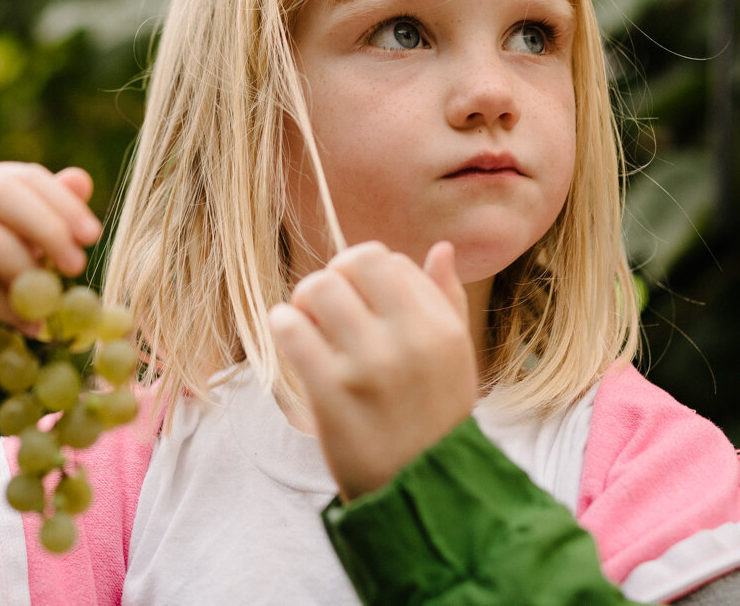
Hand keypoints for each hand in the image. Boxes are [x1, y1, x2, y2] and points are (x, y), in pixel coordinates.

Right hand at [0, 163, 100, 360]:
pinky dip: (11, 310)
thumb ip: (40, 212)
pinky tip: (33, 326)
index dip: (61, 201)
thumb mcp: (5, 243)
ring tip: (55, 302)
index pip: (18, 176)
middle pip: (0, 195)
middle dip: (48, 227)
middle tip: (79, 264)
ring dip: (30, 273)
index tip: (93, 234)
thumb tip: (82, 181)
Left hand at [269, 240, 476, 500]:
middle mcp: (408, 340)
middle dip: (331, 281)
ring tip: (310, 327)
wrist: (419, 491)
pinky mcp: (330, 394)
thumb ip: (447, 300)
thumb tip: (441, 248)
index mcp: (439, 327)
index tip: (360, 301)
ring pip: (315, 289)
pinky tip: (293, 342)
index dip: (363, 274)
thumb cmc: (435, 417)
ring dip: (304, 303)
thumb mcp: (456, 358)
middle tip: (329, 310)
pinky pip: (290, 329)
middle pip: (347, 265)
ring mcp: (368, 367)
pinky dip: (283, 326)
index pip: (385, 259)